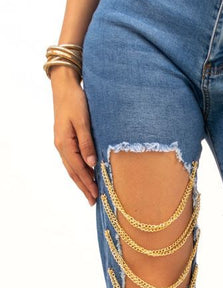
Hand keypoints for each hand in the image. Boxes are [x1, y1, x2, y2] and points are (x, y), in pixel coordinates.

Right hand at [51, 67, 98, 205]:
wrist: (65, 86)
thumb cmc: (75, 101)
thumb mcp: (83, 121)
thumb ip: (87, 143)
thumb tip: (91, 164)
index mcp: (64, 143)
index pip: (77, 169)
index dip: (86, 184)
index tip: (95, 196)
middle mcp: (61, 146)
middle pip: (73, 172)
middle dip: (84, 187)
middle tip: (93, 202)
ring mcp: (62, 143)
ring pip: (72, 167)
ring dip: (81, 181)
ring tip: (90, 193)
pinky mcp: (66, 139)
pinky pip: (73, 160)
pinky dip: (80, 170)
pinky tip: (86, 175)